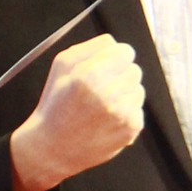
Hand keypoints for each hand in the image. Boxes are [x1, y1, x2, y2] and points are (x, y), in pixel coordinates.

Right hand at [8, 33, 147, 190]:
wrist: (53, 147)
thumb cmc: (56, 105)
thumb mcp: (60, 66)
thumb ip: (89, 46)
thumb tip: (114, 43)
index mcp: (89, 75)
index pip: (126, 51)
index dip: (114, 58)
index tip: (105, 67)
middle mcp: (108, 93)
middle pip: (134, 69)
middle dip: (119, 76)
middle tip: (99, 89)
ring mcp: (122, 113)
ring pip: (138, 89)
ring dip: (124, 94)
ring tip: (102, 106)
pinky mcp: (130, 128)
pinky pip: (138, 108)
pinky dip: (126, 112)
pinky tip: (107, 119)